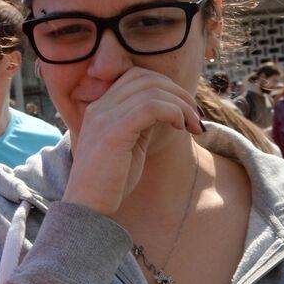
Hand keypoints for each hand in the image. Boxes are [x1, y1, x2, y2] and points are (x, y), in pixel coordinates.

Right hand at [62, 67, 203, 215]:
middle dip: (179, 93)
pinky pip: (151, 107)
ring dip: (182, 105)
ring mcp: (104, 117)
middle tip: (195, 117)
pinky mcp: (113, 132)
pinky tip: (181, 128)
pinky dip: (174, 112)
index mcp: (100, 107)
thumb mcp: (129, 144)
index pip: (135, 76)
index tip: (184, 110)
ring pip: (153, 90)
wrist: (88, 207)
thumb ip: (141, 122)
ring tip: (193, 125)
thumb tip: (168, 108)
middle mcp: (99, 107)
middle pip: (147, 78)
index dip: (166, 86)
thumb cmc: (110, 181)